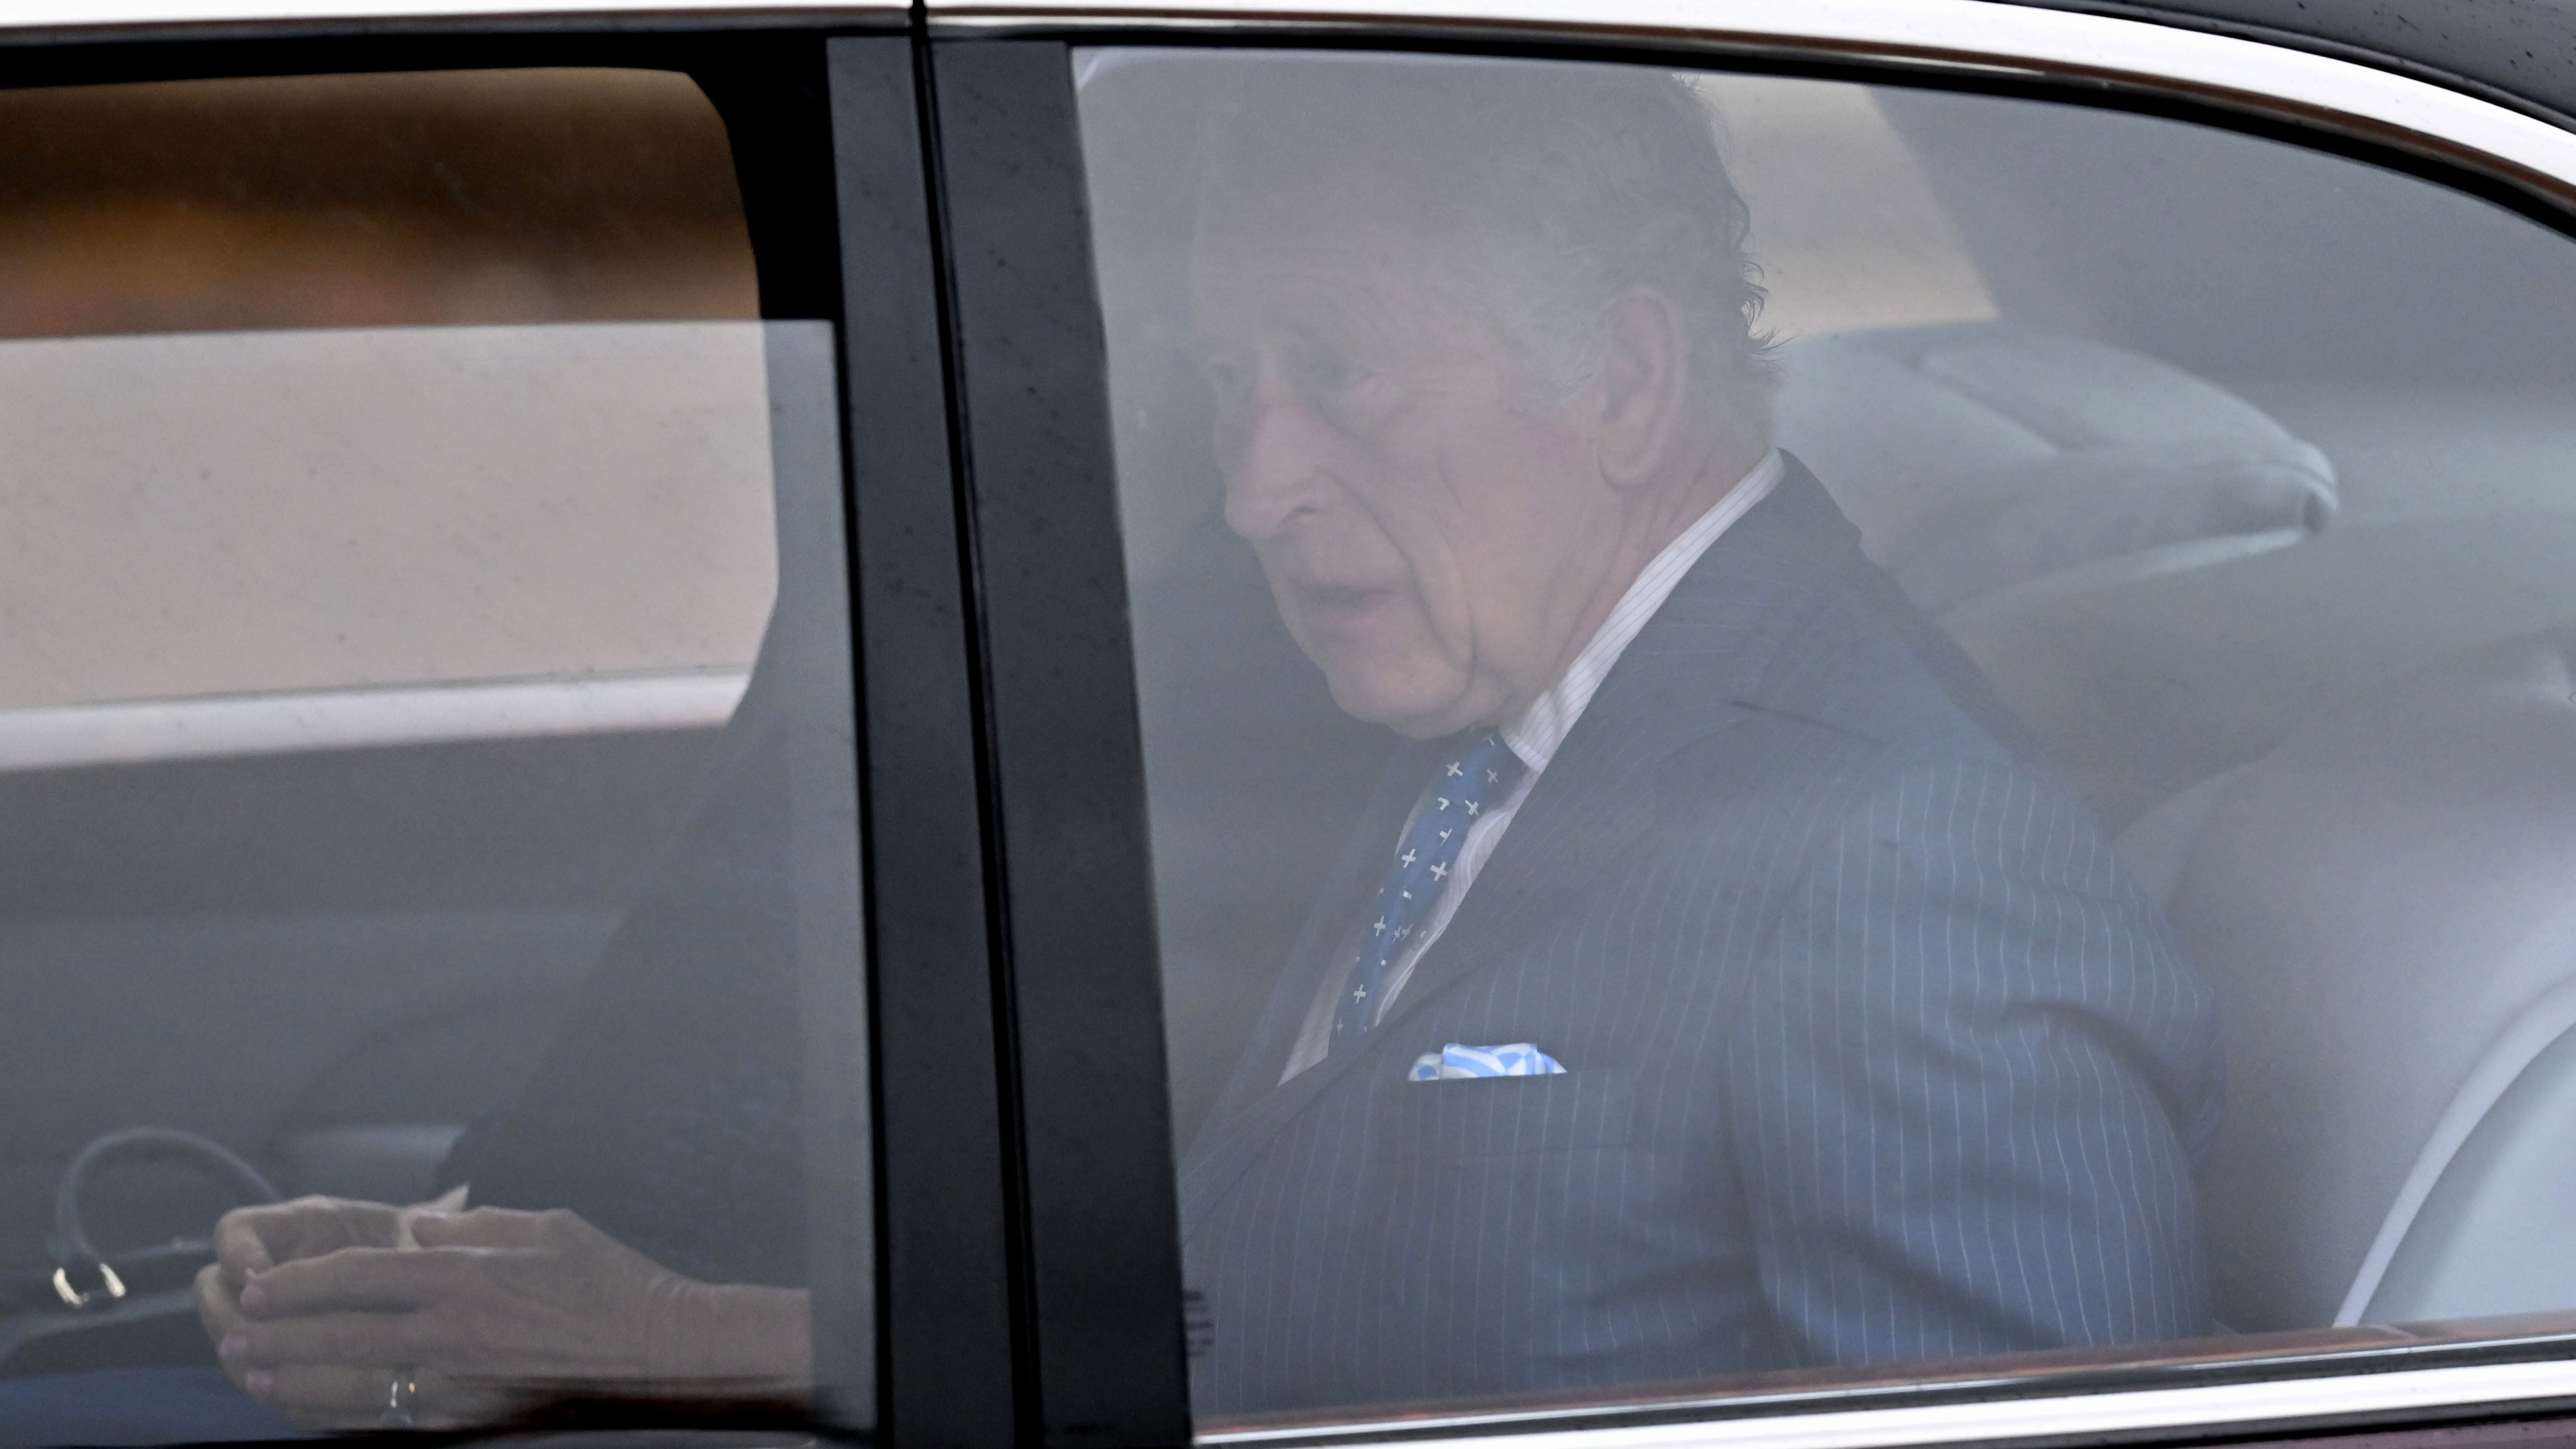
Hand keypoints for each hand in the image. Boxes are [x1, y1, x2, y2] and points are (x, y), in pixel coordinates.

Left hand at [215, 1206, 808, 1428]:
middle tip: (234, 1333)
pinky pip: (386, 1423)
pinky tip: (312, 1412)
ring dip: (292, 1382)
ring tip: (253, 1374)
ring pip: (349, 1388)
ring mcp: (456, 1385)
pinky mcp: (467, 1422)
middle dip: (276, 1336)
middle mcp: (450, 1333)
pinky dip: (339, 1418)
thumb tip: (425, 1224)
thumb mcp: (548, 1227)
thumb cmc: (610, 1283)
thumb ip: (478, 1223)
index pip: (359, 1276)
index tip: (264, 1286)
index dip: (301, 1283)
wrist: (658, 1354)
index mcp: (466, 1276)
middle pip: (337, 1337)